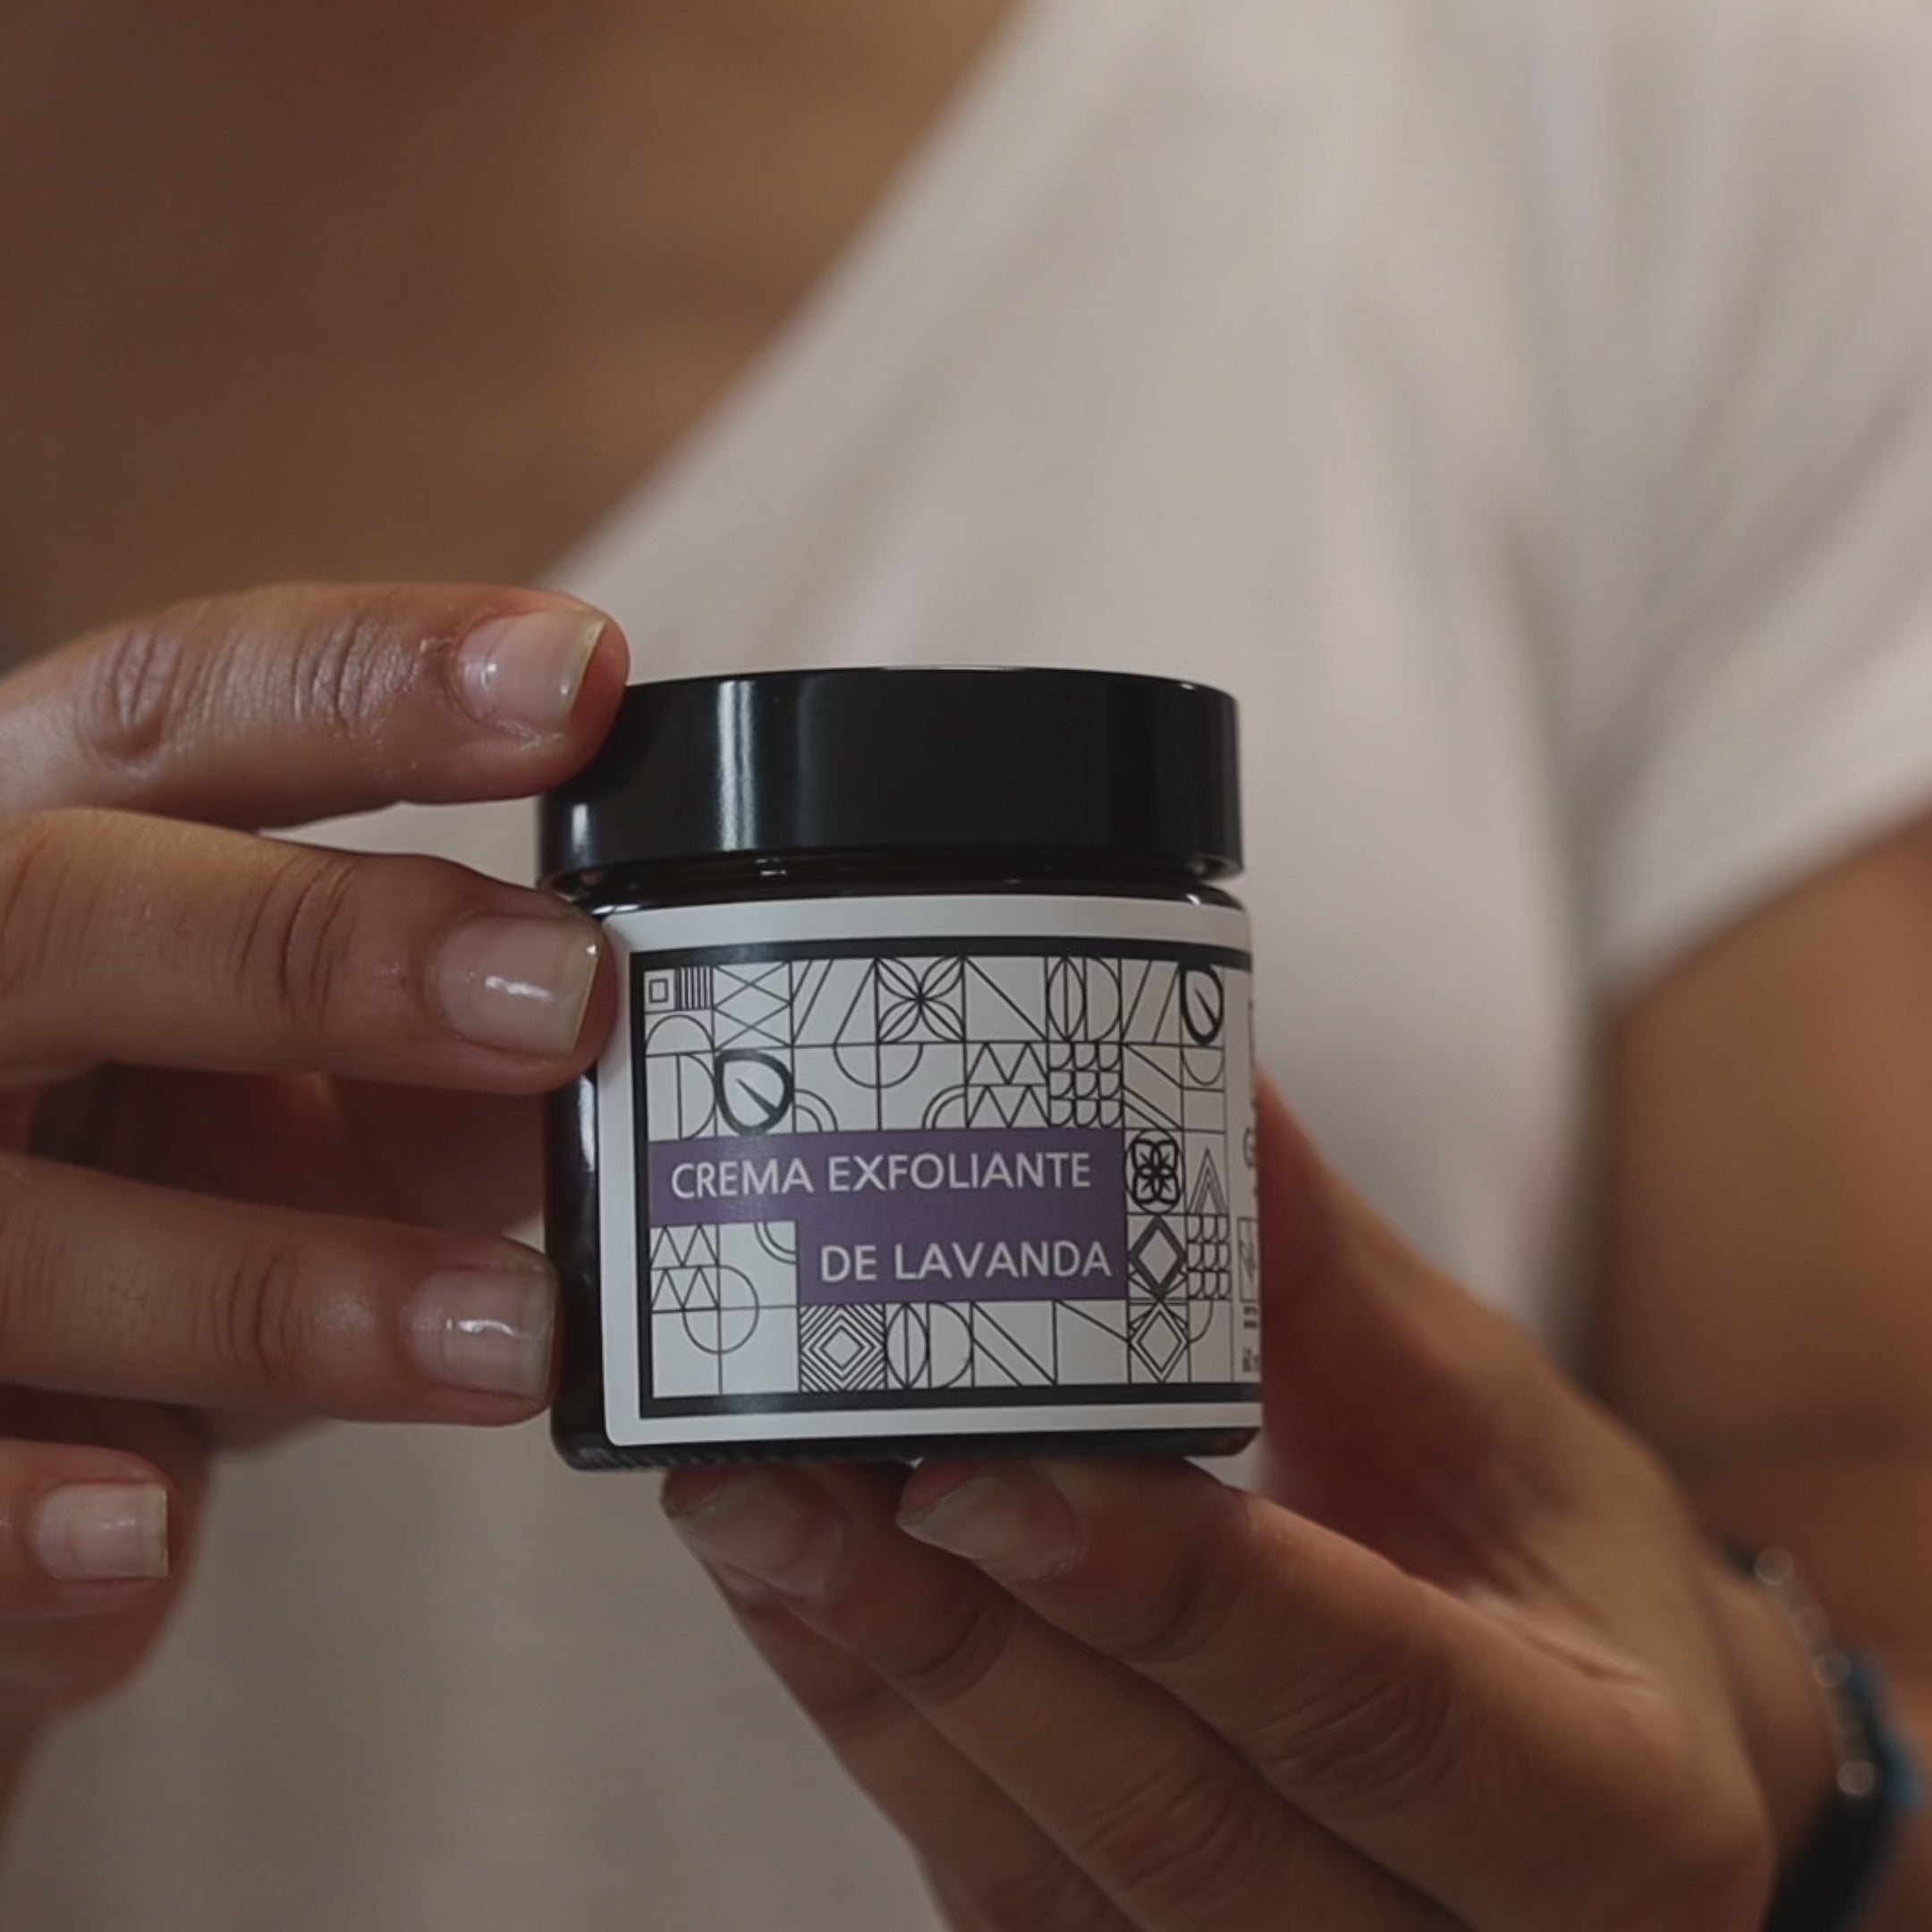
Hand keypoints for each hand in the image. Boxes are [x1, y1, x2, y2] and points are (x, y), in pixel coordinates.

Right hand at [0, 584, 623, 1748]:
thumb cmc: (145, 1166)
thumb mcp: (286, 1087)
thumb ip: (435, 1065)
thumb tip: (627, 1056)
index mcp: (45, 852)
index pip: (178, 710)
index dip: (371, 681)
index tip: (585, 673)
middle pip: (66, 915)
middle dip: (318, 949)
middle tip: (574, 994)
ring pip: (15, 1223)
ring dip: (272, 1280)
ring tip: (510, 1334)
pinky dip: (23, 1523)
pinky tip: (146, 1549)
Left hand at [663, 1084, 1831, 1929]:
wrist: (1589, 1769)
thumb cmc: (1553, 1574)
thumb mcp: (1482, 1414)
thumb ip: (1316, 1272)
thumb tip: (1188, 1074)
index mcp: (1613, 1817)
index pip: (1376, 1711)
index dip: (1172, 1595)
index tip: (982, 1467)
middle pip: (1181, 1825)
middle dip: (964, 1642)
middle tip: (789, 1472)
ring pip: (1053, 1882)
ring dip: (882, 1685)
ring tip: (747, 1511)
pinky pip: (997, 1885)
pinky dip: (881, 1730)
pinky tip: (787, 1594)